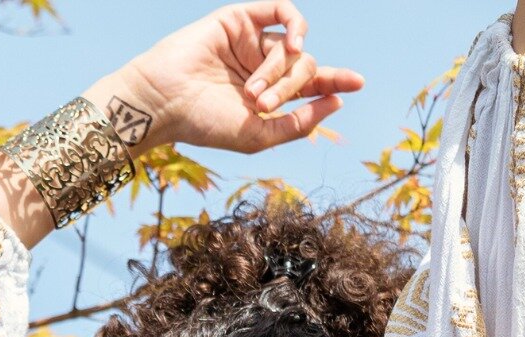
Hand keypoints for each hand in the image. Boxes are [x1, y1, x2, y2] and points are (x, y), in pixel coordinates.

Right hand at [85, 3, 362, 155]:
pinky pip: (281, 9)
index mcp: (269, 98)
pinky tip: (292, 43)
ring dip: (279, 72)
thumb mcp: (259, 136)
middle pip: (303, 69)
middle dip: (290, 88)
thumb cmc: (205, 125)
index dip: (335, 82)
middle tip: (261, 103)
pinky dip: (295, 24)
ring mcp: (252, 42)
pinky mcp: (241, 19)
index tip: (358, 83)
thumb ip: (298, 123)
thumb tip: (336, 102)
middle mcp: (263, 68)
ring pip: (290, 49)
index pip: (311, 86)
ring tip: (253, 91)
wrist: (166, 101)